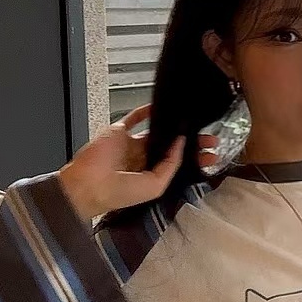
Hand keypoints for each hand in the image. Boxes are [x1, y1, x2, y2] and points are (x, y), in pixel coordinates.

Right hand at [58, 105, 217, 220]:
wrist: (89, 185)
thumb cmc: (119, 193)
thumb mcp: (155, 185)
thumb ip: (170, 165)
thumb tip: (182, 144)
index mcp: (151, 176)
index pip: (178, 165)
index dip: (195, 159)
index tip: (212, 155)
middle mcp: (143, 160)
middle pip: (171, 147)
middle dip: (191, 143)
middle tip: (210, 138)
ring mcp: (131, 145)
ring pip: (157, 132)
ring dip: (174, 128)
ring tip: (195, 124)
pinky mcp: (119, 132)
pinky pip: (135, 118)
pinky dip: (146, 112)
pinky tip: (162, 108)